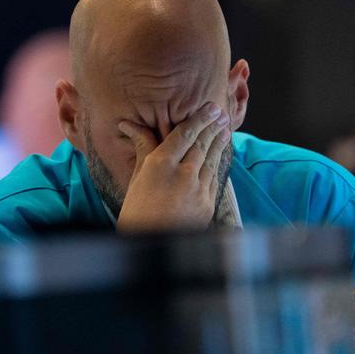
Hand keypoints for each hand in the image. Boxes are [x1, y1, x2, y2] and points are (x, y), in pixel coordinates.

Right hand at [116, 103, 230, 231]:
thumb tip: (129, 125)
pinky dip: (217, 163)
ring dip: (219, 142)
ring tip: (225, 128)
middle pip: (201, 144)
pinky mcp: (207, 205)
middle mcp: (182, 174)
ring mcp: (198, 190)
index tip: (209, 108)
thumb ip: (143, 150)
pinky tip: (220, 155)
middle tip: (220, 113)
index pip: (183, 134)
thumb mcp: (136, 179)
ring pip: (211, 159)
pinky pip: (214, 178)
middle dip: (212, 126)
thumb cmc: (136, 213)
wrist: (152, 246)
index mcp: (160, 166)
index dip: (198, 119)